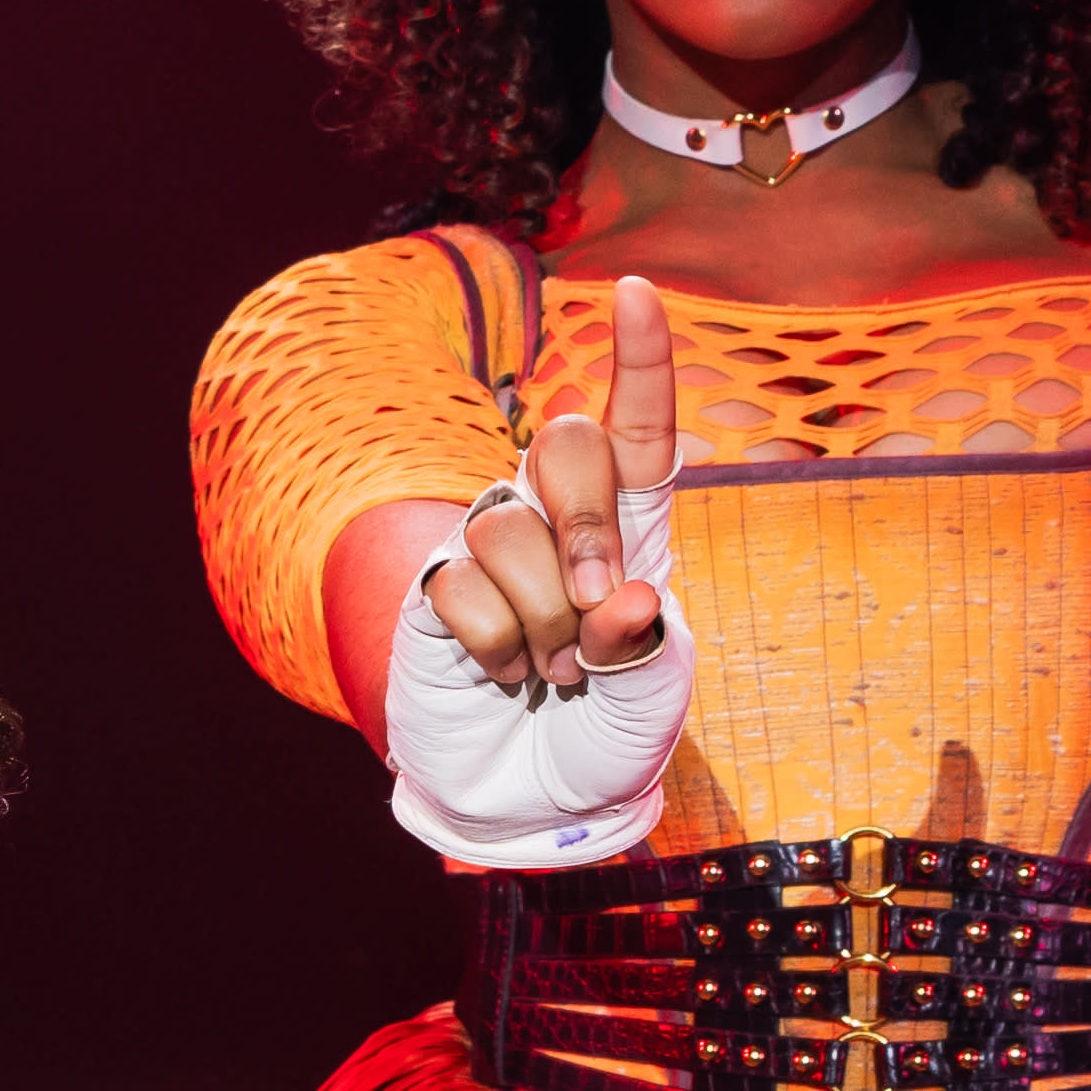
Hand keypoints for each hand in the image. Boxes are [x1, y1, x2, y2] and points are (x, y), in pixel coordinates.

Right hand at [382, 277, 694, 871]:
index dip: (639, 360)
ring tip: (552, 669)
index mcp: (632, 529)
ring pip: (510, 526)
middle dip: (587, 526)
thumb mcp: (652, 697)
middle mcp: (561, 522)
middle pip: (565, 448)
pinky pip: (461, 585)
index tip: (637, 291)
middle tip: (598, 608)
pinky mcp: (437, 589)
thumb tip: (624, 597)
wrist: (531, 800)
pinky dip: (494, 645)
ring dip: (541, 614)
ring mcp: (494, 550)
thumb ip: (645, 645)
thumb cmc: (605, 734)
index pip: (638, 431)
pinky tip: (504, 673)